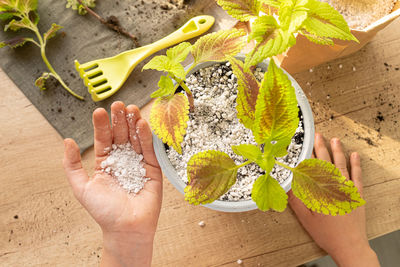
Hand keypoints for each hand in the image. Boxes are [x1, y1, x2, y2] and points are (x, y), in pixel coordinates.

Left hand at [63, 101, 161, 266]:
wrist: (126, 228)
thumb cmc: (104, 212)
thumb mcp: (81, 187)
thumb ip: (72, 165)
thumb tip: (67, 141)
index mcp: (106, 163)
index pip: (104, 139)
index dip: (102, 125)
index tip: (99, 111)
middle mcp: (123, 160)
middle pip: (121, 135)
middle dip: (119, 119)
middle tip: (118, 104)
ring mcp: (139, 163)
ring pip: (136, 138)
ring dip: (133, 123)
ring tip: (130, 109)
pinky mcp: (153, 168)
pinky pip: (149, 149)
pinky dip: (146, 136)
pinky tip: (141, 124)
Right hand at [288, 133, 378, 266]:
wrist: (349, 245)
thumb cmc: (326, 233)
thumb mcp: (305, 218)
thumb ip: (296, 200)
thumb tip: (286, 185)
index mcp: (321, 191)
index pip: (313, 167)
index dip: (309, 154)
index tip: (305, 143)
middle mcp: (335, 186)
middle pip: (327, 162)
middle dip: (322, 147)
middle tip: (318, 135)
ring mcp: (348, 189)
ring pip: (342, 165)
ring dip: (338, 151)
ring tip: (334, 140)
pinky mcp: (357, 195)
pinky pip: (357, 175)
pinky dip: (356, 164)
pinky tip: (355, 155)